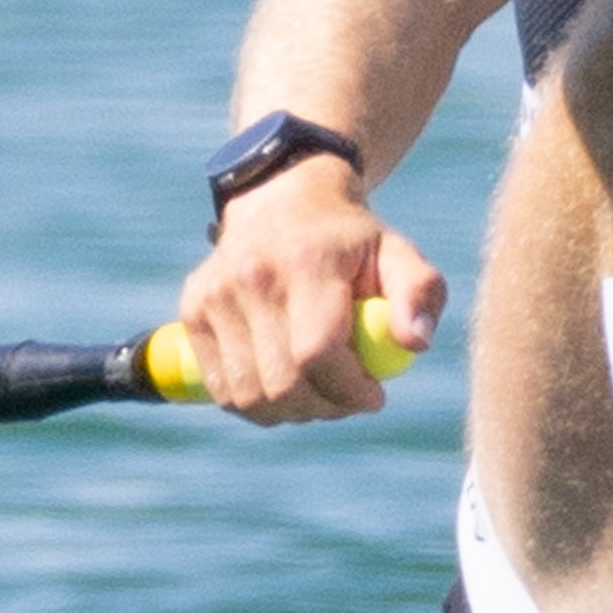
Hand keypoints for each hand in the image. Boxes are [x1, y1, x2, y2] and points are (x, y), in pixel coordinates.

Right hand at [173, 173, 441, 422]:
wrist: (282, 201)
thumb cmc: (351, 241)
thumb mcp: (397, 253)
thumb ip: (420, 292)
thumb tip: (415, 343)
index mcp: (306, 263)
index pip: (316, 354)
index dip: (348, 391)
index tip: (374, 396)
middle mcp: (251, 277)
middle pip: (282, 384)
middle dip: (325, 407)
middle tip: (349, 399)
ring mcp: (215, 295)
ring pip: (249, 396)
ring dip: (291, 412)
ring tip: (318, 392)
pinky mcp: (192, 312)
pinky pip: (223, 390)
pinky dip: (256, 405)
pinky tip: (283, 387)